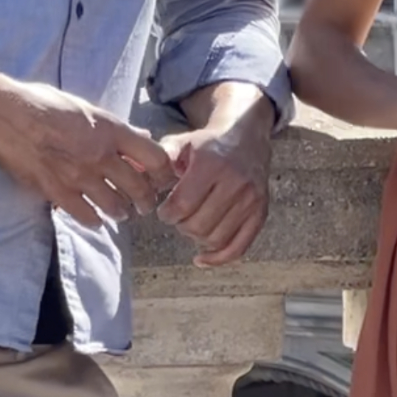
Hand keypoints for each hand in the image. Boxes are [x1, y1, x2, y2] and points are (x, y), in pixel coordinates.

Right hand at [0, 73, 176, 225]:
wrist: (5, 116)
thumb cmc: (45, 104)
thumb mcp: (88, 108)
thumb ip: (117, 127)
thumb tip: (143, 136)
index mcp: (111, 130)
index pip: (155, 157)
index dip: (165, 171)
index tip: (164, 178)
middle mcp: (100, 155)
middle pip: (139, 187)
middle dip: (147, 199)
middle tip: (146, 204)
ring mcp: (79, 177)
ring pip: (115, 206)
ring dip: (123, 212)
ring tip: (123, 212)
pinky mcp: (57, 192)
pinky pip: (86, 216)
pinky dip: (95, 221)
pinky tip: (97, 220)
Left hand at [157, 97, 274, 267]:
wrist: (246, 138)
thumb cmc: (208, 145)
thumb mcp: (182, 143)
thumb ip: (158, 159)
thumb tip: (135, 174)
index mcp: (213, 164)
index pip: (183, 205)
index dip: (167, 214)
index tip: (165, 210)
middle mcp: (235, 182)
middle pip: (199, 226)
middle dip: (181, 225)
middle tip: (179, 216)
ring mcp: (251, 199)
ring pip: (216, 239)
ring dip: (197, 238)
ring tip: (192, 224)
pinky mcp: (261, 213)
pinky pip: (239, 247)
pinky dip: (218, 259)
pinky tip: (201, 258)